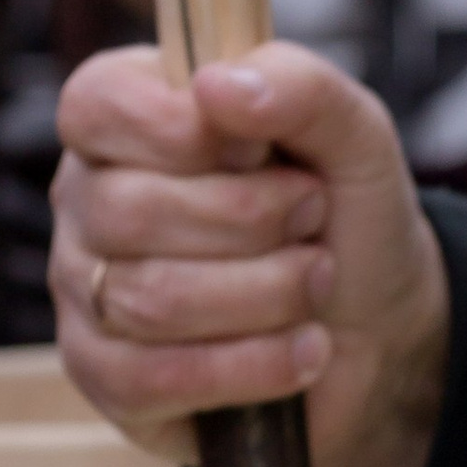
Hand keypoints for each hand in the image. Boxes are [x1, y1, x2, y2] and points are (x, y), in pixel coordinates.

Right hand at [52, 40, 448, 466]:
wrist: (379, 330)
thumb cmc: (347, 218)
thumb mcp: (354, 135)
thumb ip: (300, 87)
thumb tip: (218, 87)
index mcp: (129, 120)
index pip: (98, 103)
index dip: (182, 129)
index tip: (262, 151)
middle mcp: (89, 200)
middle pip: (128, 210)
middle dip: (250, 220)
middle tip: (311, 217)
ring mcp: (86, 293)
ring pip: (147, 299)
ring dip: (265, 293)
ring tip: (316, 283)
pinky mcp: (107, 378)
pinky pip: (150, 379)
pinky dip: (250, 366)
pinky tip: (302, 351)